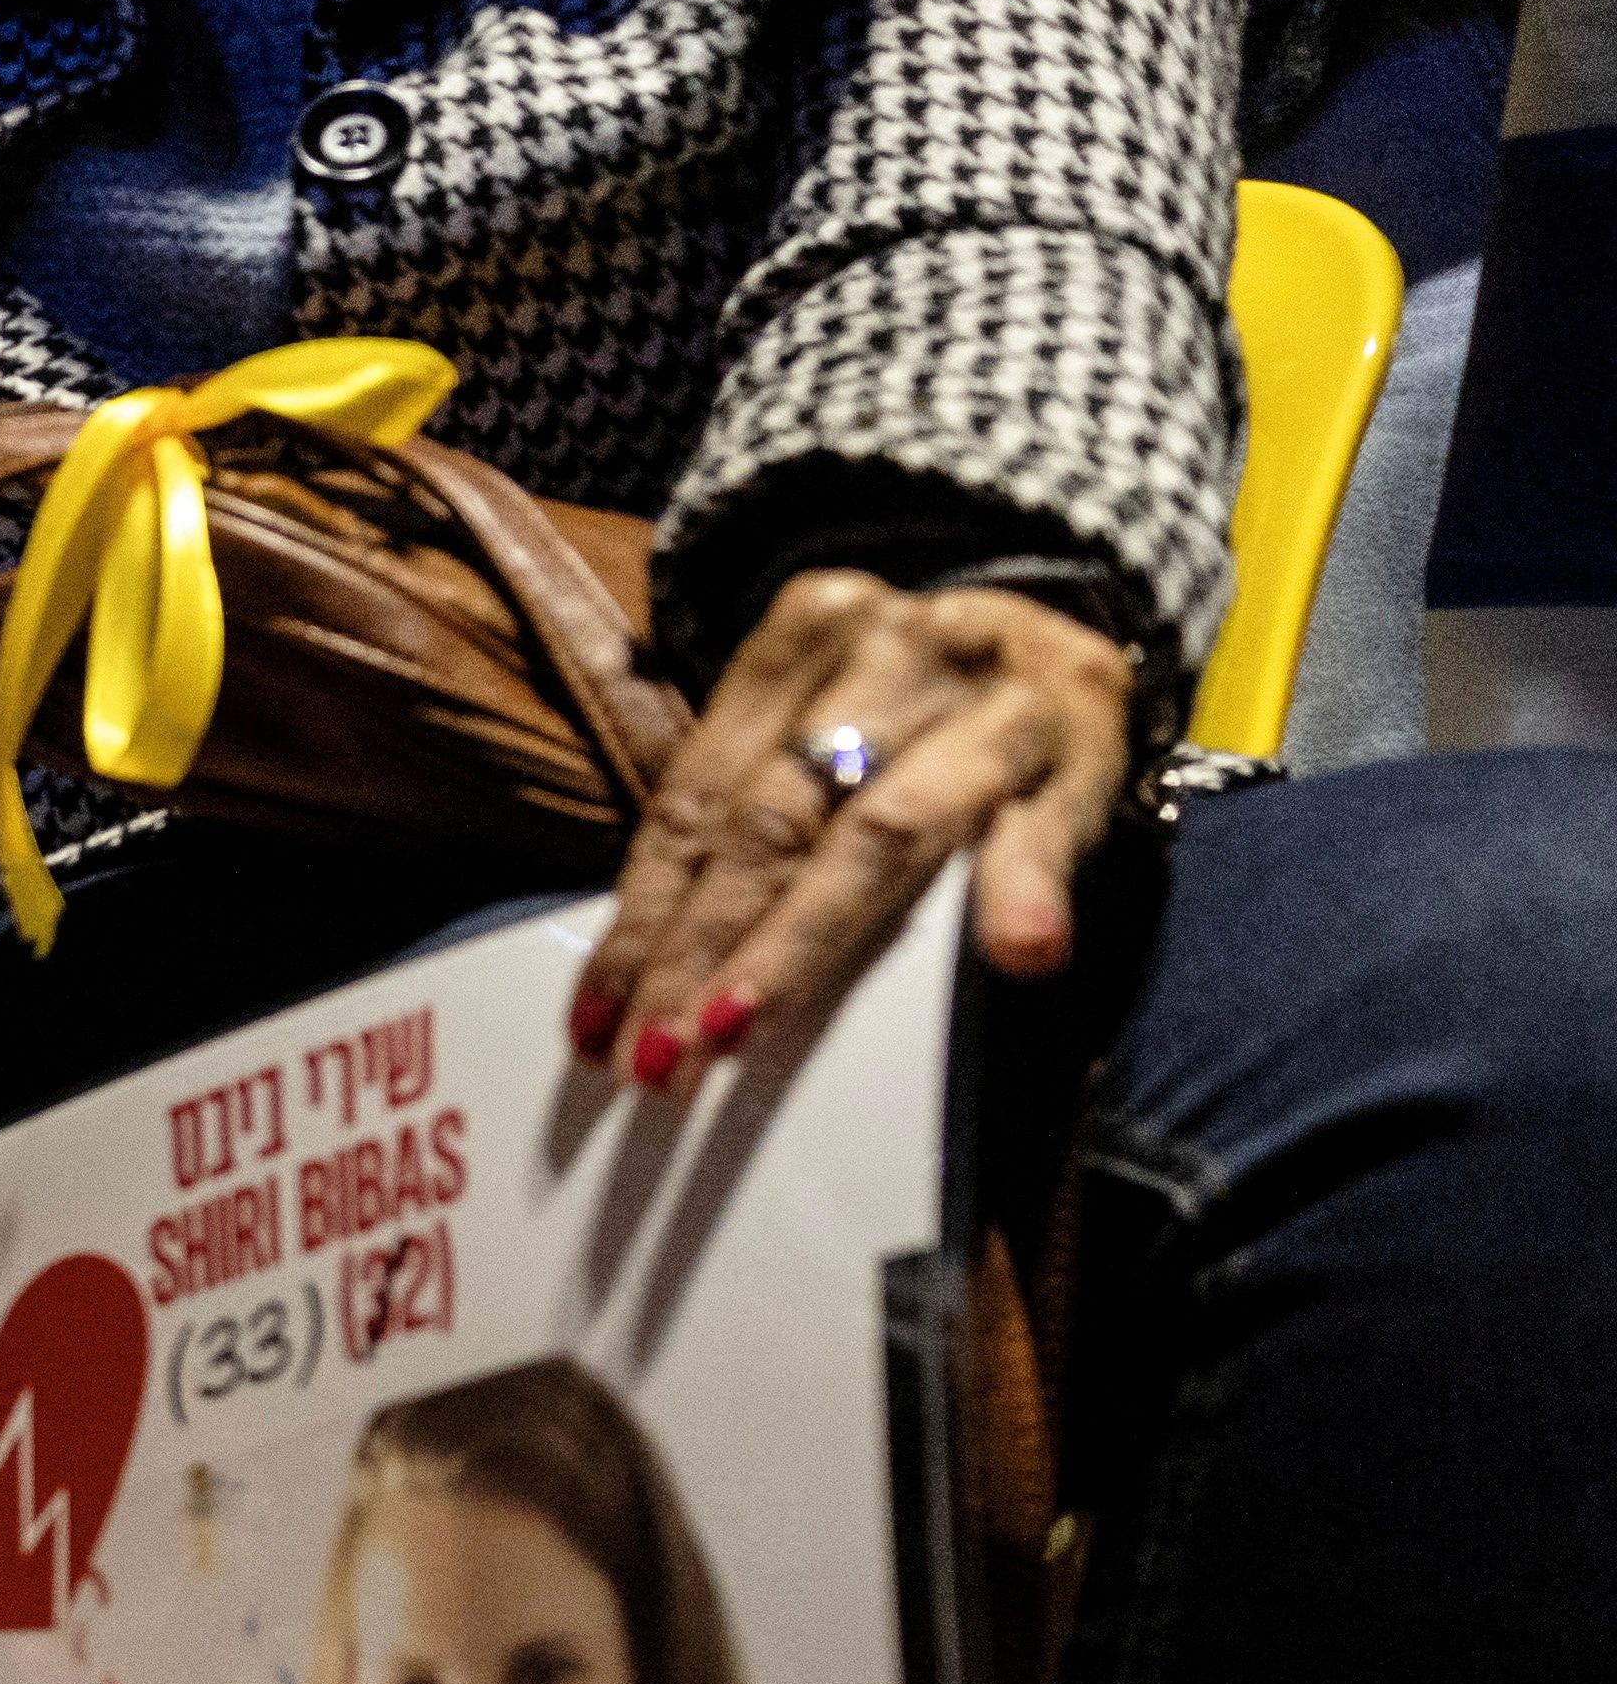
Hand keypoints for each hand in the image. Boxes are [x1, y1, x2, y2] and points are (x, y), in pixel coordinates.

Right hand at [574, 570, 1137, 1087]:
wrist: (1029, 627)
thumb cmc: (1042, 750)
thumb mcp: (1079, 806)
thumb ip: (1038, 872)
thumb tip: (1031, 954)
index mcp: (1015, 703)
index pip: (881, 834)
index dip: (796, 936)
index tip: (726, 1029)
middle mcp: (919, 653)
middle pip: (775, 825)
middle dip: (699, 954)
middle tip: (650, 1061)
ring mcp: (845, 625)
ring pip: (707, 803)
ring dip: (648, 932)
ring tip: (603, 1034)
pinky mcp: (786, 622)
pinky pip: (686, 774)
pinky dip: (641, 884)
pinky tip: (608, 969)